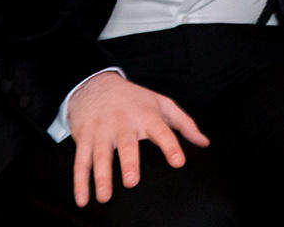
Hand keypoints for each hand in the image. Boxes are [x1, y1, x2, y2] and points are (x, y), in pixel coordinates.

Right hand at [67, 71, 209, 206]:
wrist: (95, 84)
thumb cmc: (135, 99)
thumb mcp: (162, 104)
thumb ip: (185, 123)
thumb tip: (204, 143)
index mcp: (146, 116)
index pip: (161, 131)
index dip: (170, 146)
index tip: (178, 162)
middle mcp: (123, 123)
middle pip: (127, 144)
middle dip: (129, 162)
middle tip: (132, 181)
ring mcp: (102, 131)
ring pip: (101, 155)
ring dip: (101, 176)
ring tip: (105, 196)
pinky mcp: (85, 139)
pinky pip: (80, 162)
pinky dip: (79, 182)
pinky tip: (83, 199)